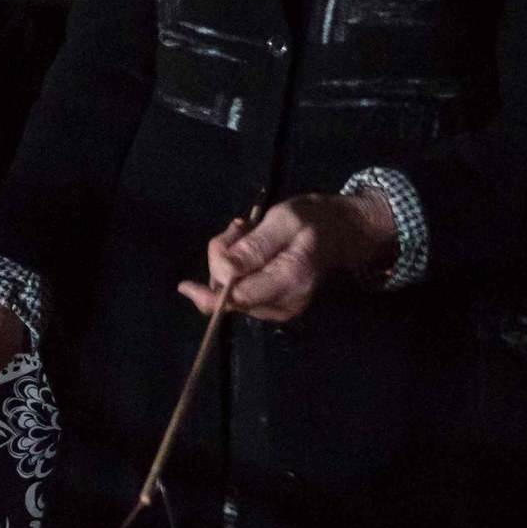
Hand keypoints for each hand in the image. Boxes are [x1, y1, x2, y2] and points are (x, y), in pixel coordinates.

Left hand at [180, 192, 396, 322]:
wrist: (341, 231)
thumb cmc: (313, 220)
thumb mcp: (283, 221)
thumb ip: (254, 247)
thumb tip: (223, 274)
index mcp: (289, 282)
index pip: (239, 299)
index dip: (209, 293)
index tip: (185, 285)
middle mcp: (285, 304)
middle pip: (231, 294)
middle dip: (223, 260)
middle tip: (239, 229)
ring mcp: (280, 307)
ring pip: (233, 292)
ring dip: (230, 260)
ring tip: (248, 233)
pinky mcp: (275, 304)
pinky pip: (241, 290)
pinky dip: (238, 268)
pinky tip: (250, 245)